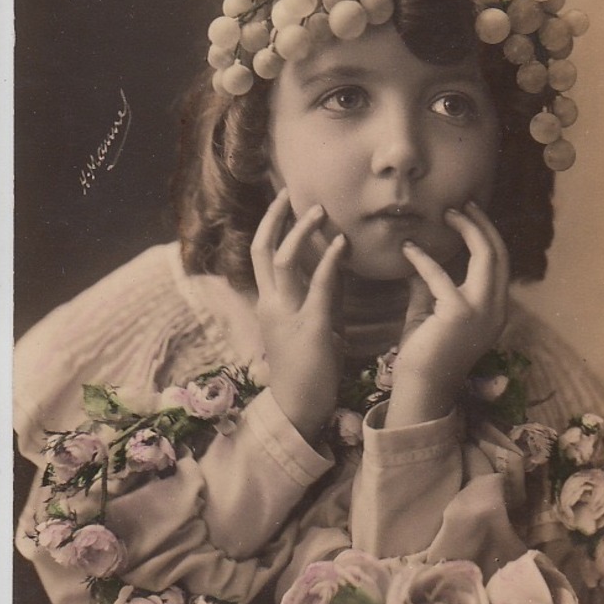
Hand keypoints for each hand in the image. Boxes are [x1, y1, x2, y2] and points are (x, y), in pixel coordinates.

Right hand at [250, 189, 346, 443]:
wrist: (299, 409)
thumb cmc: (308, 373)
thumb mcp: (312, 328)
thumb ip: (318, 300)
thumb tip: (334, 273)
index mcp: (269, 305)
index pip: (262, 256)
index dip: (271, 227)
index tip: (284, 204)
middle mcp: (271, 305)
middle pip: (262, 250)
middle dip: (274, 218)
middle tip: (291, 193)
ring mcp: (287, 315)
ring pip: (284, 261)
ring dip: (301, 232)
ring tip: (320, 211)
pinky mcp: (310, 328)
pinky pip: (318, 287)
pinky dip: (329, 261)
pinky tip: (342, 244)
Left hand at [385, 201, 508, 427]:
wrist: (420, 389)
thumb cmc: (424, 354)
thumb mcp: (430, 312)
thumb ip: (430, 286)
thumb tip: (419, 255)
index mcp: (494, 309)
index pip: (499, 263)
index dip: (486, 234)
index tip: (468, 214)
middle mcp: (496, 309)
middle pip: (498, 253)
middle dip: (481, 224)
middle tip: (460, 205)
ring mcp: (482, 311)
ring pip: (485, 255)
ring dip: (466, 229)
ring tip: (447, 214)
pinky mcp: (458, 314)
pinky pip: (441, 275)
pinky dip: (423, 259)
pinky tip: (408, 249)